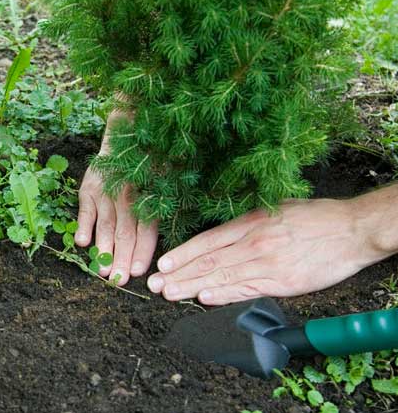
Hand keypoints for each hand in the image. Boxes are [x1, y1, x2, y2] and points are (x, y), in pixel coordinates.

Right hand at [75, 110, 158, 286]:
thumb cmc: (153, 159)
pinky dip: (83, 225)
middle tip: (118, 281)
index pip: (146, 229)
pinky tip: (81, 242)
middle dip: (121, 259)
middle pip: (124, 232)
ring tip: (102, 271)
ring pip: (105, 225)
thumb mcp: (170, 177)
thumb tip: (176, 232)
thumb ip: (168, 203)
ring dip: (103, 249)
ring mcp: (105, 192)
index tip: (137, 271)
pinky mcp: (89, 188)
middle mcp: (126, 195)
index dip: (142, 251)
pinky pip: (84, 210)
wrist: (127, 130)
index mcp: (148, 196)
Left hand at [146, 197, 393, 305]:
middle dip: (178, 273)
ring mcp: (268, 263)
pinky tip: (204, 299)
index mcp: (251, 222)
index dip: (182, 253)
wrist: (352, 229)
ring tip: (170, 293)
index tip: (163, 263)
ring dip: (192, 287)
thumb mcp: (274, 209)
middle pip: (208, 261)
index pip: (207, 241)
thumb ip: (246, 223)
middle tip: (156, 284)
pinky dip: (223, 296)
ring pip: (222, 278)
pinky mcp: (283, 282)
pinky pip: (247, 290)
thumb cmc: (315, 217)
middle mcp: (255, 242)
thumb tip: (218, 238)